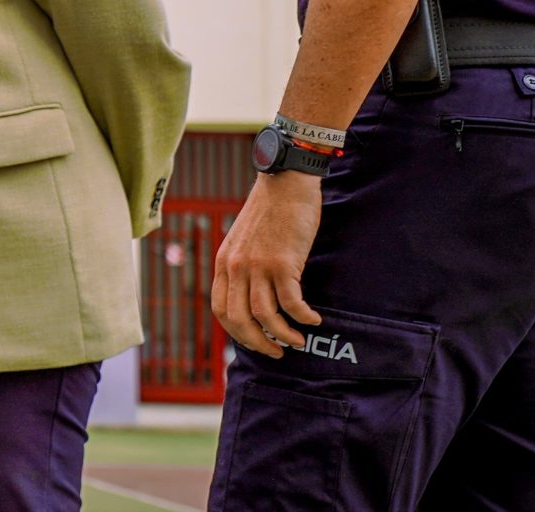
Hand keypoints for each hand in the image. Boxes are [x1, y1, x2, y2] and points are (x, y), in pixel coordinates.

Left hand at [211, 171, 324, 356]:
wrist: (285, 184)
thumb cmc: (270, 213)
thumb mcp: (243, 241)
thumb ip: (243, 267)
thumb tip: (254, 298)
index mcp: (224, 263)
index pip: (221, 310)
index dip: (237, 332)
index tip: (255, 341)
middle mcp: (236, 267)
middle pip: (239, 319)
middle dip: (257, 342)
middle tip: (276, 352)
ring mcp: (258, 265)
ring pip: (264, 315)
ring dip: (282, 335)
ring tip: (297, 341)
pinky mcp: (283, 262)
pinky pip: (291, 302)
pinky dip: (303, 317)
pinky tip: (314, 320)